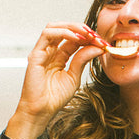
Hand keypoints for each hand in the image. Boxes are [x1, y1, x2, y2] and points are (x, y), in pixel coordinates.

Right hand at [6, 23, 105, 138]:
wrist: (41, 111)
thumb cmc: (54, 98)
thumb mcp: (74, 77)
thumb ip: (83, 60)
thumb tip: (98, 47)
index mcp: (59, 56)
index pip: (74, 39)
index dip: (88, 38)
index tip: (102, 42)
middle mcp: (50, 51)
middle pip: (65, 29)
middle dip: (82, 29)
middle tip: (96, 36)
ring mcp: (42, 51)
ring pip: (55, 27)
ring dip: (73, 27)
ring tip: (87, 35)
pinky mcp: (36, 54)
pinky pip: (47, 35)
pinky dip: (63, 32)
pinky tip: (76, 38)